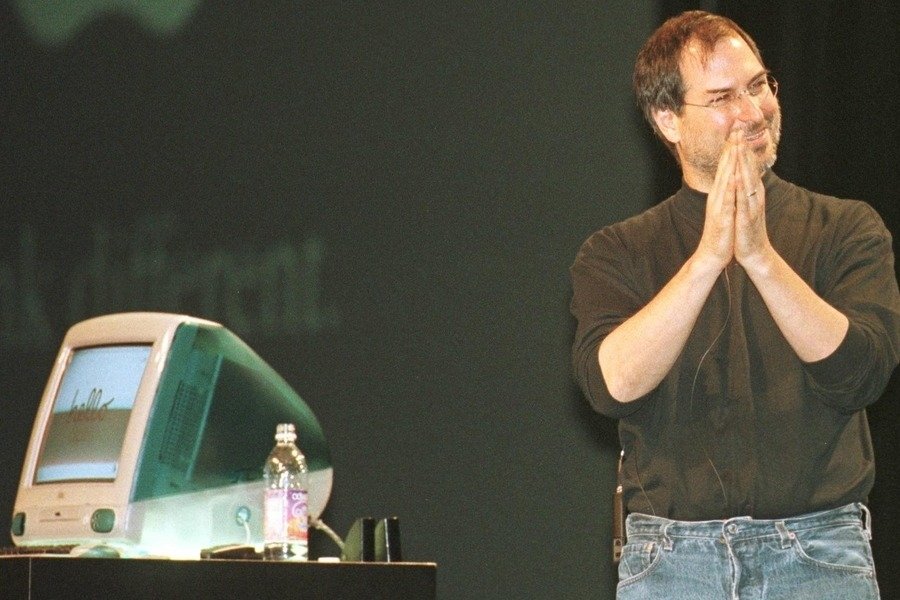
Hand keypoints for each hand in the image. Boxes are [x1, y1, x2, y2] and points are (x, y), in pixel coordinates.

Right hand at [695, 130, 738, 270]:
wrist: (712, 254)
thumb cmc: (721, 233)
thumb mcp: (725, 209)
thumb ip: (727, 194)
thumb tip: (731, 181)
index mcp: (719, 194)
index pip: (725, 168)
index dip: (730, 149)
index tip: (736, 132)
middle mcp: (717, 196)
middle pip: (724, 168)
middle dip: (730, 148)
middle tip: (736, 129)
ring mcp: (718, 206)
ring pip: (724, 180)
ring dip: (730, 162)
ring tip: (735, 145)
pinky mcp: (721, 217)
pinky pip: (727, 200)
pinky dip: (730, 187)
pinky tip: (734, 176)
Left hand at [733, 131, 772, 266]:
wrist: (754, 253)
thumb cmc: (747, 229)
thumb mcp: (745, 205)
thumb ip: (745, 189)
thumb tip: (742, 174)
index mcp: (752, 192)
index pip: (747, 166)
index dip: (741, 148)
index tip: (736, 130)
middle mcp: (754, 195)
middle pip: (749, 168)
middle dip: (743, 149)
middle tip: (738, 129)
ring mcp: (752, 206)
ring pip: (748, 180)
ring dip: (743, 163)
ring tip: (739, 146)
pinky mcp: (747, 218)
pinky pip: (743, 200)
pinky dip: (741, 188)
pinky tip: (737, 177)